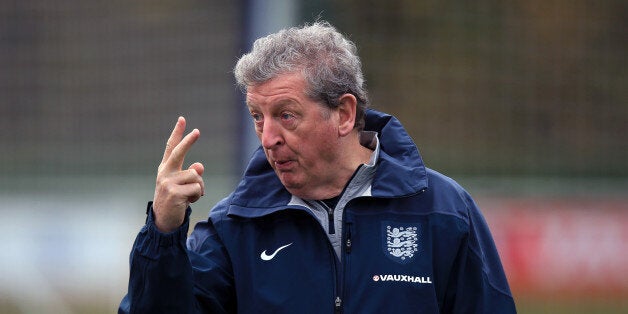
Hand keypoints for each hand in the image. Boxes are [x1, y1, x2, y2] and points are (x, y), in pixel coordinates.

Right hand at [152, 117, 204, 232]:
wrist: (164, 221)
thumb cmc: (176, 200)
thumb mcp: (183, 185)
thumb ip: (191, 173)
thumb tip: (200, 166)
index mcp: (166, 169)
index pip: (171, 147)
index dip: (177, 133)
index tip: (182, 119)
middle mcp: (165, 173)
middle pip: (178, 152)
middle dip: (188, 141)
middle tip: (197, 131)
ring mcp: (168, 182)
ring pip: (196, 175)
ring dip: (199, 187)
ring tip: (191, 196)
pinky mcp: (174, 193)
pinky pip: (197, 188)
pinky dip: (198, 195)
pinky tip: (188, 202)